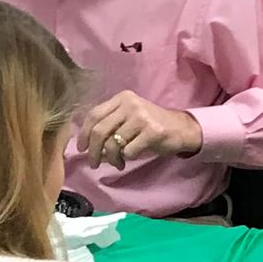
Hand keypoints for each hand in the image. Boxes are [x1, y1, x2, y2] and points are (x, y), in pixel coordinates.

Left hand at [77, 90, 201, 166]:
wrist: (181, 128)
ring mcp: (142, 117)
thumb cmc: (150, 124)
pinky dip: (127, 158)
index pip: (94, 115)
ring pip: (113, 144)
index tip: (82, 148)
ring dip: (112, 159)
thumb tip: (86, 144)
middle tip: (93, 163)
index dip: (84, 134)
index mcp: (122, 98)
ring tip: (118, 163)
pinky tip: (131, 157)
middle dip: (93, 151)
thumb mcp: (128, 116)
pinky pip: (129, 151)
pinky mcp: (153, 131)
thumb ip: (109, 123)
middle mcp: (131, 104)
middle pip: (100, 131)